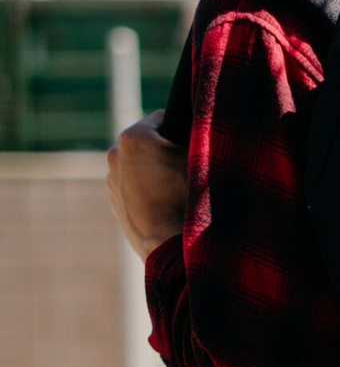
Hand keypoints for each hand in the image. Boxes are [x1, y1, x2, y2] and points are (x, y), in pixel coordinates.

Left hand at [107, 109, 187, 261]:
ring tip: (177, 190)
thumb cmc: (189, 200)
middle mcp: (114, 155)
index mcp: (133, 137)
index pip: (163, 117)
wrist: (172, 250)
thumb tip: (198, 124)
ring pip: (139, 165)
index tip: (193, 144)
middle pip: (147, 141)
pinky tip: (166, 205)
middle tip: (187, 167)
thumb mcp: (199, 159)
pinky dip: (148, 191)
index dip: (182, 128)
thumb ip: (194, 135)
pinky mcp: (114, 204)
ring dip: (155, 171)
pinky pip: (134, 187)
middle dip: (164, 150)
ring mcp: (112, 181)